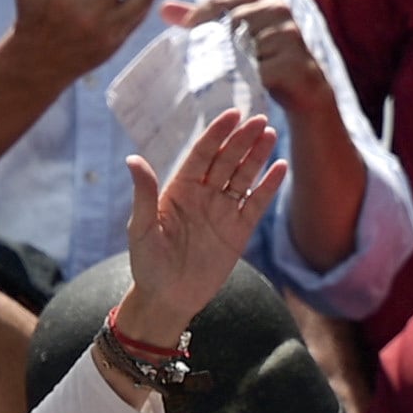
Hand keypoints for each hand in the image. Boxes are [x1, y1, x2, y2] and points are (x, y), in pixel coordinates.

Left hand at [115, 108, 285, 343]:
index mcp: (179, 189)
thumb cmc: (148, 263)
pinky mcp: (239, 231)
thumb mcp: (142, 229)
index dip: (217, 133)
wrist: (168, 298)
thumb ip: (144, 194)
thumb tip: (132, 159)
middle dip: (242, 139)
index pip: (202, 153)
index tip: (233, 114)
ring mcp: (222, 211)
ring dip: (256, 155)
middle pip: (226, 160)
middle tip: (259, 119)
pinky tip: (280, 167)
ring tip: (270, 134)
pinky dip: (269, 186)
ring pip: (243, 176)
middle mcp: (203, 195)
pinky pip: (256, 204)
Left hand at [162, 0, 333, 118]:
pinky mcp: (294, 61)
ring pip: (242, 50)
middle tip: (202, 64)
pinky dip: (246, 83)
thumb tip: (163, 9)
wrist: (303, 86)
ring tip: (222, 78)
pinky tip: (240, 89)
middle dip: (213, 47)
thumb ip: (201, 20)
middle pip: (229, 25)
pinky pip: (258, 73)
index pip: (218, 1)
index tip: (187, 40)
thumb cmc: (263, 55)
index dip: (197, 21)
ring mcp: (289, 33)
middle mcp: (278, 7)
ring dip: (229, 67)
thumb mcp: (234, 32)